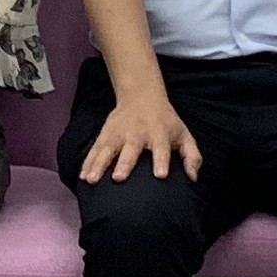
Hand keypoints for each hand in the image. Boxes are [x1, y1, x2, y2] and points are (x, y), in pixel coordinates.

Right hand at [80, 93, 201, 183]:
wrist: (141, 96)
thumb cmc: (166, 122)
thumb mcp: (184, 134)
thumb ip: (192, 156)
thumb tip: (193, 178)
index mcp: (159, 134)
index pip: (162, 148)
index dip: (161, 160)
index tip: (160, 175)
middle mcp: (137, 133)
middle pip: (130, 149)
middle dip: (124, 163)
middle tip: (118, 178)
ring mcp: (118, 133)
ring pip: (107, 149)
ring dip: (99, 164)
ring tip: (92, 180)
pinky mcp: (105, 134)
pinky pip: (95, 149)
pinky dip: (88, 162)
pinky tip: (83, 176)